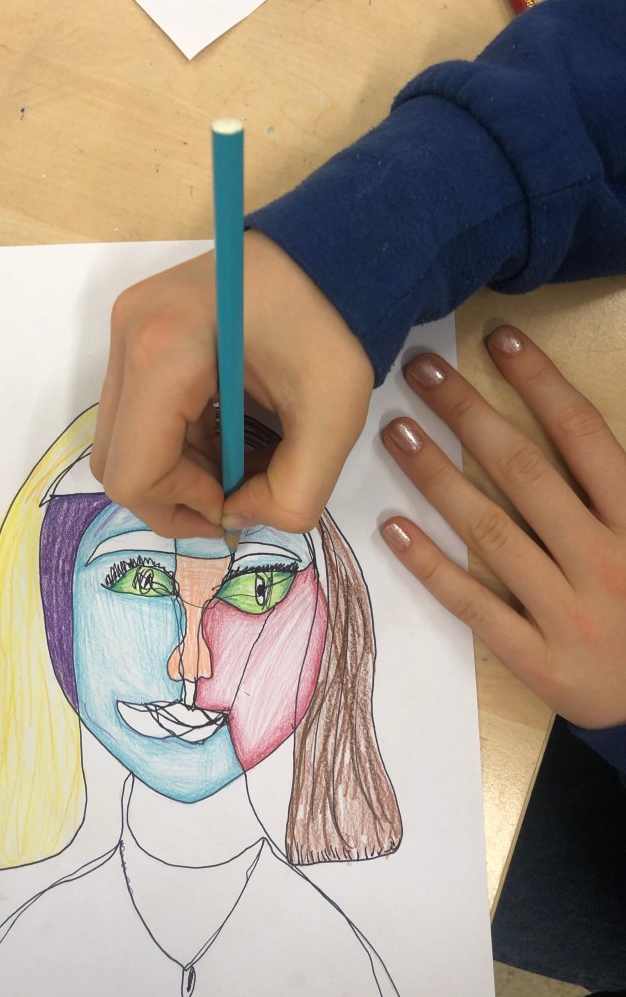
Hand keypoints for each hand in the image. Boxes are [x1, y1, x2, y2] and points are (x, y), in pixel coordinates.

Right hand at [91, 230, 373, 537]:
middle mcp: (127, 335)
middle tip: (233, 496)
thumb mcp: (334, 420)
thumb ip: (292, 497)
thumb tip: (239, 516)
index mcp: (163, 352)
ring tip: (237, 464)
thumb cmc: (335, 324)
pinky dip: (173, 441)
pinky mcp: (136, 328)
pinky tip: (224, 437)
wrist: (332, 251)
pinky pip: (135, 411)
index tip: (237, 502)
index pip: (134, 472)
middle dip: (174, 495)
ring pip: (122, 440)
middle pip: (116, 460)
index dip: (183, 506)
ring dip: (175, 470)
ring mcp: (125, 327)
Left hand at [380, 325, 625, 729]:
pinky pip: (476, 605)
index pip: (584, 436)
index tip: (499, 339)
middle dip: (470, 415)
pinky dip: (433, 567)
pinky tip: (393, 529)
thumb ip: (617, 484)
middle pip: (526, 472)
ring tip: (394, 432)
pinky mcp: (538, 657)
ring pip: (492, 532)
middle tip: (421, 371)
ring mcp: (569, 611)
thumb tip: (576, 426)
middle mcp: (604, 559)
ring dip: (438, 478)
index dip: (541, 382)